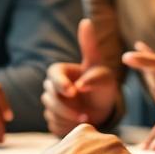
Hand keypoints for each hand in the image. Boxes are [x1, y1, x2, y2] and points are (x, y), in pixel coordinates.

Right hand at [42, 19, 118, 136]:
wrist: (104, 110)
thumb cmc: (103, 85)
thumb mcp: (101, 68)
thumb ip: (91, 48)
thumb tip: (85, 27)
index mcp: (60, 71)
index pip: (53, 74)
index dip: (61, 83)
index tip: (73, 91)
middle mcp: (51, 86)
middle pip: (50, 96)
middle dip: (67, 106)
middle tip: (85, 113)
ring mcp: (50, 103)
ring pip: (50, 112)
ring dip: (69, 117)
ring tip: (86, 118)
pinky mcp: (52, 119)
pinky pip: (53, 124)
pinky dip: (67, 126)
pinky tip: (79, 124)